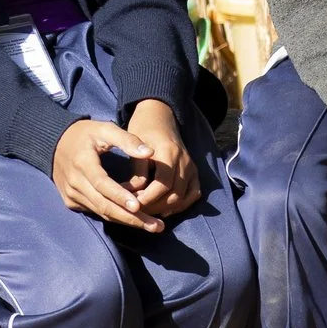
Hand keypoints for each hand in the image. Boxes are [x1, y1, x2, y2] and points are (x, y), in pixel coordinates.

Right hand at [51, 103, 198, 232]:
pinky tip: (135, 219)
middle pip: (104, 205)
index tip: (139, 206)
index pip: (102, 184)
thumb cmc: (85, 134)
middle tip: (157, 226)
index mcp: (82, 163)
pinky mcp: (71, 202)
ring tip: (152, 226)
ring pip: (102, 212)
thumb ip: (127, 140)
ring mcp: (71, 195)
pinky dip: (115, 215)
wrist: (55, 144)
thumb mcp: (105, 129)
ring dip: (127, 221)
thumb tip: (149, 152)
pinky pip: (96, 211)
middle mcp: (74, 183)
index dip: (120, 196)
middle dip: (131, 218)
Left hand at [123, 99, 201, 217]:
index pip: (163, 184)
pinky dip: (182, 205)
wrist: (160, 115)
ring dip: (166, 208)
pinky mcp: (194, 170)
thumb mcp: (135, 145)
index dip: (148, 198)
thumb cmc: (143, 129)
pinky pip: (194, 193)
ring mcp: (191, 166)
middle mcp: (184, 161)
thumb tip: (132, 195)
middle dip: (155, 207)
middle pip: (174, 195)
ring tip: (148, 212)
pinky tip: (166, 210)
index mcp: (169, 153)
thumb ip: (137, 171)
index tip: (132, 205)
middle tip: (137, 212)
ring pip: (184, 197)